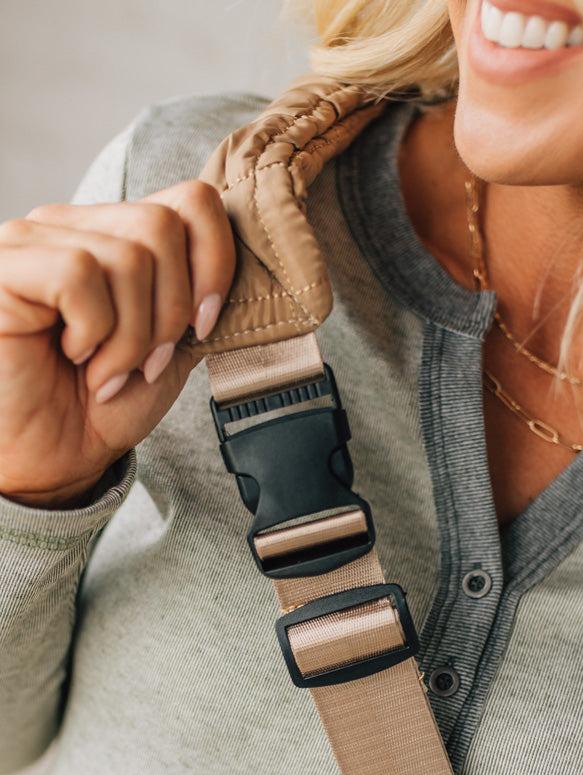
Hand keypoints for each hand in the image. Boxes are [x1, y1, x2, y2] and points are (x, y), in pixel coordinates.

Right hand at [0, 181, 234, 506]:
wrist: (55, 461)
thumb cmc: (103, 407)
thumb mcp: (173, 348)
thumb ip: (201, 301)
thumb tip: (255, 273)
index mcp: (115, 234)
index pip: (193, 201)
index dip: (215, 264)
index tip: (202, 326)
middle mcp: (71, 224)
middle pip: (163, 226)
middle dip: (169, 312)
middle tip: (145, 362)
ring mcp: (33, 240)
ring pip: (127, 256)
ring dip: (131, 336)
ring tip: (107, 370)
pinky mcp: (5, 267)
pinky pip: (78, 274)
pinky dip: (93, 331)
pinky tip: (75, 357)